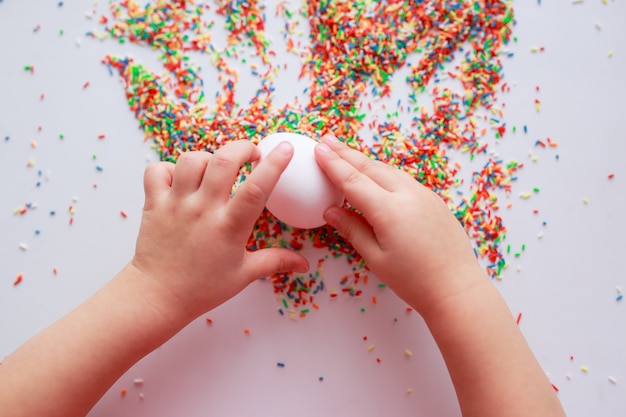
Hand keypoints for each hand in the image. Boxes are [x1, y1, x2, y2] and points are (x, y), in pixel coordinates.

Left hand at [130, 140, 308, 320]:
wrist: (157, 297)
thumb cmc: (201, 288)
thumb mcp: (244, 275)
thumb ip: (275, 262)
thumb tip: (303, 264)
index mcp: (229, 227)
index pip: (257, 188)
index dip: (275, 164)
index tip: (286, 149)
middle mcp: (203, 210)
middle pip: (224, 160)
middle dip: (243, 147)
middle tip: (251, 154)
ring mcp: (176, 204)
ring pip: (191, 160)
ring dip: (208, 157)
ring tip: (216, 168)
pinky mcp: (153, 203)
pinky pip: (157, 170)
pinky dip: (169, 168)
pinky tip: (181, 180)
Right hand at [314, 134, 483, 315]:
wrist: (456, 288)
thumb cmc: (415, 280)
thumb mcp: (376, 258)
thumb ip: (353, 230)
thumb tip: (331, 212)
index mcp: (389, 210)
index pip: (353, 180)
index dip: (333, 164)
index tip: (319, 150)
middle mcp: (408, 195)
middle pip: (370, 167)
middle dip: (346, 153)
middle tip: (327, 140)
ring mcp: (424, 194)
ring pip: (388, 170)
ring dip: (365, 160)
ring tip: (346, 152)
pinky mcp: (433, 200)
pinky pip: (403, 178)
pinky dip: (384, 171)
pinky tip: (375, 172)